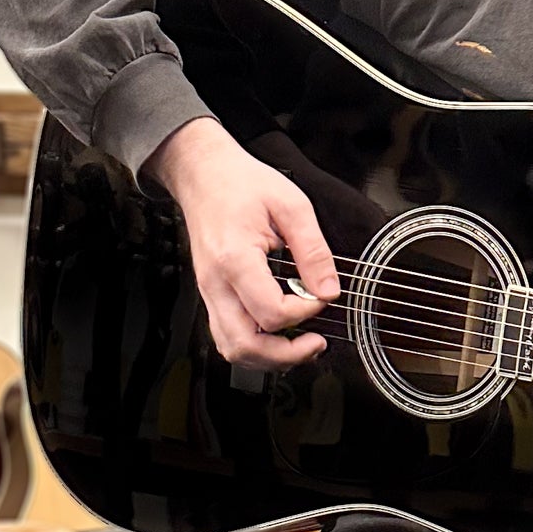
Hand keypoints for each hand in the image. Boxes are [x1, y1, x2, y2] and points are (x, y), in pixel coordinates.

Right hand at [145, 117, 338, 367]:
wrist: (203, 173)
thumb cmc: (241, 184)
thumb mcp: (292, 206)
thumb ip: (313, 251)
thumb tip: (329, 290)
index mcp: (235, 259)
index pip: (272, 313)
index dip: (305, 312)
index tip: (322, 296)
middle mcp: (215, 282)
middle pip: (245, 344)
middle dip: (286, 355)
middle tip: (316, 344)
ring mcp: (209, 291)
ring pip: (231, 348)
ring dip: (269, 358)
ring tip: (301, 346)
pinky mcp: (211, 294)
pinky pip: (227, 335)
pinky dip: (255, 346)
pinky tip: (279, 336)